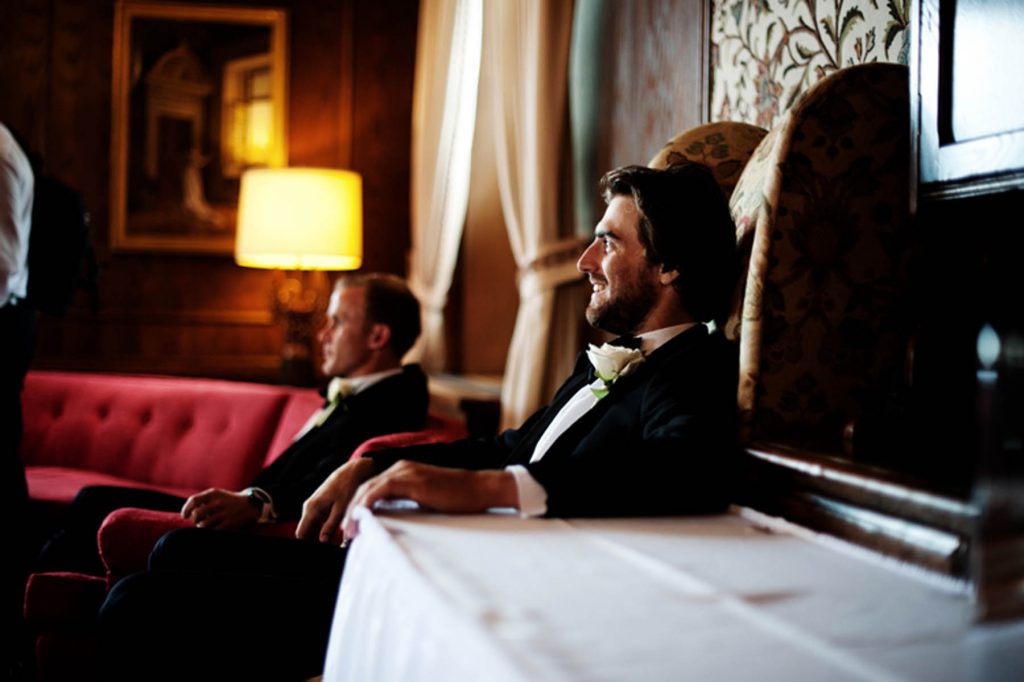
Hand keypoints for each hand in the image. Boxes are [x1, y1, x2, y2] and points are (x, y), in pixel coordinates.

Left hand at [180, 489, 259, 528]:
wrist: (250, 505)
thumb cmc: (228, 500)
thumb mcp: (217, 494)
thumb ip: (202, 500)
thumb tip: (187, 511)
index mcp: (213, 493)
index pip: (193, 501)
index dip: (186, 509)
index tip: (184, 516)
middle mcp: (218, 502)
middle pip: (196, 514)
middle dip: (194, 520)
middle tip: (198, 521)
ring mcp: (224, 513)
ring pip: (203, 524)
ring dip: (202, 526)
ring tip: (205, 525)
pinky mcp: (230, 523)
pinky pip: (213, 530)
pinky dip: (210, 531)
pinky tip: (212, 528)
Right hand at [296, 458, 377, 543]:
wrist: (352, 471)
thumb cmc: (347, 488)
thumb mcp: (341, 509)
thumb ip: (330, 526)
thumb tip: (322, 541)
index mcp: (311, 509)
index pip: (301, 534)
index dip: (306, 544)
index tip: (317, 550)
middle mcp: (309, 508)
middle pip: (306, 532)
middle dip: (314, 542)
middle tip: (329, 548)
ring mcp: (314, 506)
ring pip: (312, 528)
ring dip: (320, 537)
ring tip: (334, 544)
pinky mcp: (320, 506)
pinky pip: (318, 522)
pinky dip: (324, 530)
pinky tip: (335, 536)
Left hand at [340, 461, 516, 540]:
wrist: (479, 489)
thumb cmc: (458, 500)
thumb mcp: (427, 502)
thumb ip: (407, 506)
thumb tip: (389, 524)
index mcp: (403, 473)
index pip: (372, 490)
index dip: (359, 509)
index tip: (353, 530)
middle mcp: (400, 468)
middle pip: (365, 488)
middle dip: (352, 512)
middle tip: (345, 535)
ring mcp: (405, 471)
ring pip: (368, 489)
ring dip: (355, 511)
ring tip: (349, 532)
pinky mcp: (410, 479)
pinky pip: (379, 490)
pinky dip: (366, 504)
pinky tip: (361, 519)